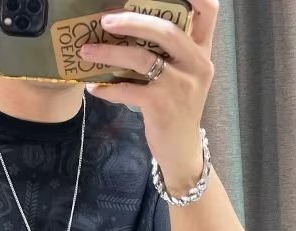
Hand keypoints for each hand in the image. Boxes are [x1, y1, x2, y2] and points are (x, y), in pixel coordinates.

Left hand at [81, 0, 218, 192]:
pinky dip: (107, 88)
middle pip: (164, 29)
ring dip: (109, 52)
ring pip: (140, 58)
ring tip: (86, 51)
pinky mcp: (161, 106)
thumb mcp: (184, 77)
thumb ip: (171, 53)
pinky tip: (93, 87)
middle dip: (132, 21)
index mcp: (201, 53)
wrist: (181, 151)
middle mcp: (195, 65)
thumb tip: (129, 29)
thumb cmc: (177, 110)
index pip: (208, 12)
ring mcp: (179, 86)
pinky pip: (128, 89)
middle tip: (105, 20)